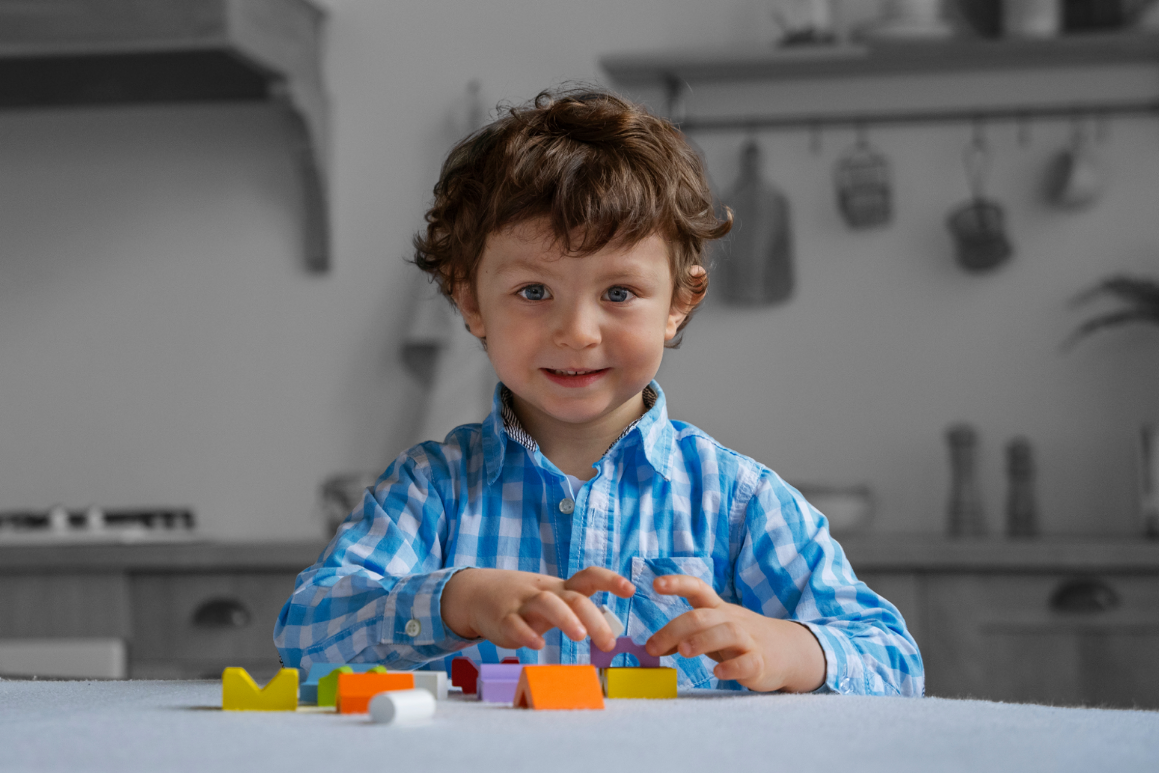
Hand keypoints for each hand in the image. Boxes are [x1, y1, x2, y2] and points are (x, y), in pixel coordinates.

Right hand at [440, 566, 634, 651]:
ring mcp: (524, 604)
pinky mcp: (504, 619)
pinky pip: (515, 624)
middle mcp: (546, 592)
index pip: (589, 577)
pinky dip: (526, 635)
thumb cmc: (527, 600)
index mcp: (561, 588)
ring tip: (580, 637)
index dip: (610, 580)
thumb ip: (578, 611)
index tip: (630, 590)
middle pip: (574, 598)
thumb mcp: (553, 600)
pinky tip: (537, 645)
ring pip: (547, 604)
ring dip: (566, 619)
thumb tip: (609, 628)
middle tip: (609, 642)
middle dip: (594, 618)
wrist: (479, 593)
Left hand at [644, 574, 825, 692]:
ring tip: (683, 652)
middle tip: (652, 647)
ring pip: (727, 633)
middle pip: (703, 616)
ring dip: (702, 641)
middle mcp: (732, 620)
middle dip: (675, 629)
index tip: (655, 584)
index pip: (698, 588)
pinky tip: (718, 674)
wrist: (789, 651)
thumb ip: (684, 636)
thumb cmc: (741, 640)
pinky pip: (748, 662)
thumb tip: (652, 645)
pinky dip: (732, 667)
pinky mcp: (761, 662)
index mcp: (718, 609)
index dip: (677, 583)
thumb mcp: (712, 632)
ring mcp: (749, 640)